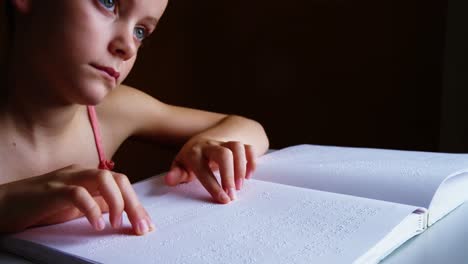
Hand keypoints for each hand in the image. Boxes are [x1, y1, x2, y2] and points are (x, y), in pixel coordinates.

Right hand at [0, 165, 153, 234]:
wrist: (2, 206)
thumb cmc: (39, 207)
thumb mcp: (75, 208)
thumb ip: (97, 206)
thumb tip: (121, 214)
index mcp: (88, 177)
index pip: (122, 184)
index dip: (137, 204)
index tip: (146, 225)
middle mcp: (81, 173)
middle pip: (119, 180)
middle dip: (134, 204)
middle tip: (140, 228)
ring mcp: (66, 179)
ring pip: (103, 179)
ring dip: (116, 202)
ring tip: (117, 224)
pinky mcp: (51, 190)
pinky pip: (77, 193)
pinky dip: (91, 209)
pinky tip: (96, 224)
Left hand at [164, 139, 256, 203]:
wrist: (203, 140)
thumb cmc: (191, 160)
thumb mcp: (180, 165)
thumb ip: (176, 174)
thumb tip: (169, 180)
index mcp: (194, 153)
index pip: (203, 169)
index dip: (214, 186)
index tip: (224, 200)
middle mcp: (210, 145)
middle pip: (224, 154)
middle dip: (230, 175)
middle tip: (233, 194)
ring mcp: (224, 142)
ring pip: (237, 147)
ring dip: (241, 167)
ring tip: (240, 186)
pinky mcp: (236, 143)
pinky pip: (248, 147)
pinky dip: (251, 161)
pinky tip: (248, 176)